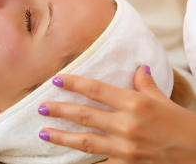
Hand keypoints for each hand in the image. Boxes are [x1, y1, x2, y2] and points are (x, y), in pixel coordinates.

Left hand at [38, 65, 195, 163]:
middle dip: (59, 110)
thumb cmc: (182, 125)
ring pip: (85, 141)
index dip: (74, 83)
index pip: (96, 90)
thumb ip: (145, 84)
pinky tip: (66, 159)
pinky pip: (98, 163)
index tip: (56, 80)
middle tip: (41, 107)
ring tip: (43, 132)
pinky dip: (82, 161)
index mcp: (135, 103)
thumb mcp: (163, 100)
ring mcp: (125, 147)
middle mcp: (126, 124)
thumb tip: (138, 68)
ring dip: (61, 136)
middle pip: (84, 115)